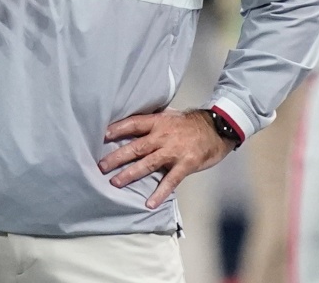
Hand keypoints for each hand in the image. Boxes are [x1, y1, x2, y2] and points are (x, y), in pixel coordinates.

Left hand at [97, 109, 234, 208]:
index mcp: (157, 122)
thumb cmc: (189, 124)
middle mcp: (162, 136)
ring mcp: (173, 151)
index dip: (117, 129)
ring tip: (116, 183)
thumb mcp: (169, 116)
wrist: (217, 128)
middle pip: (136, 147)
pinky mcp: (185, 165)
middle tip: (101, 166)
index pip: (133, 124)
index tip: (102, 136)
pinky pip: (170, 180)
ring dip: (131, 173)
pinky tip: (149, 203)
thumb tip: (131, 125)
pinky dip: (160, 192)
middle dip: (117, 157)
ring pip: (148, 163)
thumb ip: (152, 122)